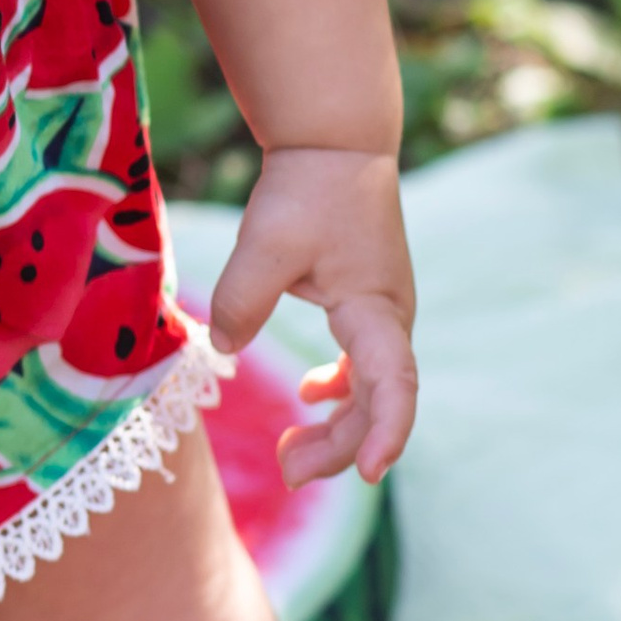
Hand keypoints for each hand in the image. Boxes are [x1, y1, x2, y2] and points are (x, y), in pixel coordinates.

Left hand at [207, 146, 416, 489]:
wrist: (335, 144)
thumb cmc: (308, 189)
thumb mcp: (265, 242)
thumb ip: (243, 299)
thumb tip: (227, 348)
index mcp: (376, 309)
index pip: (394, 386)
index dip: (385, 433)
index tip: (369, 476)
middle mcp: (390, 320)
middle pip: (375, 403)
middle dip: (336, 447)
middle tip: (285, 470)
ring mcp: (382, 315)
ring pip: (369, 390)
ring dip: (336, 427)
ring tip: (289, 453)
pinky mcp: (366, 305)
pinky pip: (362, 365)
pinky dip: (338, 390)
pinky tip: (309, 395)